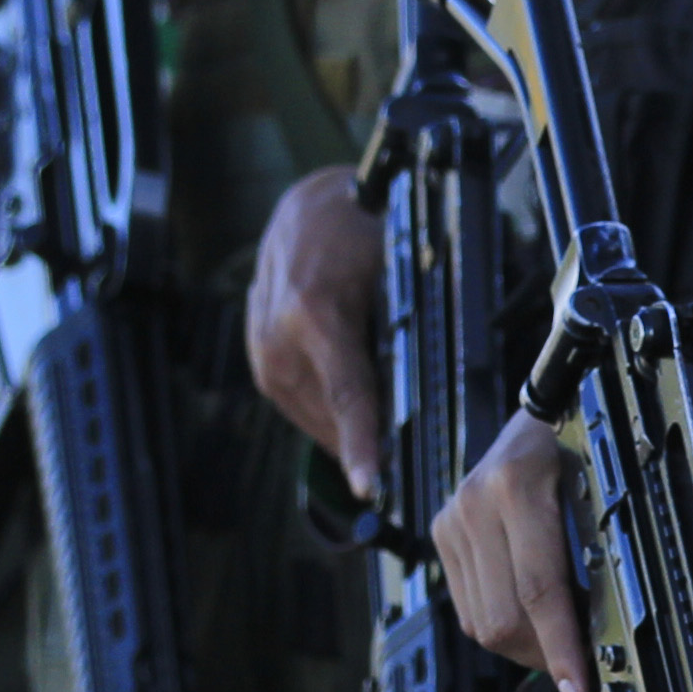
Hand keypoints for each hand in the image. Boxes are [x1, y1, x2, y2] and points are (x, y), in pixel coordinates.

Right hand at [242, 168, 390, 495]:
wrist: (310, 205)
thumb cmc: (364, 228)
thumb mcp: (397, 268)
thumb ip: (408, 325)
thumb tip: (435, 381)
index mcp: (315, 314)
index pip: (346, 396)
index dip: (361, 446)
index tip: (370, 486)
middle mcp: (277, 337)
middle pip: (330, 416)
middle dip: (367, 443)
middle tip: (410, 460)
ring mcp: (260, 348)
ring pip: (312, 415)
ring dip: (346, 431)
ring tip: (383, 438)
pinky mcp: (257, 355)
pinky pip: (297, 401)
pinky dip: (327, 411)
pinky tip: (353, 414)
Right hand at [434, 409, 587, 691]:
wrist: (541, 411)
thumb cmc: (581, 444)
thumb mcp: (599, 489)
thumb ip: (595, 553)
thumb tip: (603, 630)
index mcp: (516, 487)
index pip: (538, 592)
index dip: (561, 649)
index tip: (577, 691)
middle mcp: (473, 505)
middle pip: (503, 618)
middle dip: (545, 654)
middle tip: (581, 666)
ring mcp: (452, 521)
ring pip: (481, 622)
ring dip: (525, 644)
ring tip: (561, 639)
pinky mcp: (442, 534)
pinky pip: (469, 607)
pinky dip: (504, 622)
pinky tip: (533, 615)